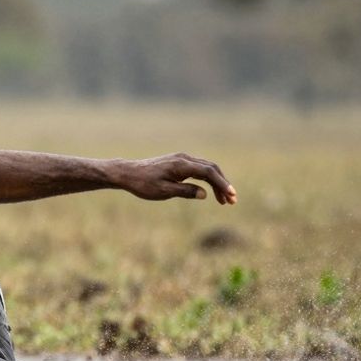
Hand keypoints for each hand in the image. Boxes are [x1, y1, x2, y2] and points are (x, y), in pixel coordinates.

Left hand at [117, 153, 237, 204]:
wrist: (128, 173)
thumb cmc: (143, 184)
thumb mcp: (163, 191)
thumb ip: (184, 192)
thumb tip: (204, 194)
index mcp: (181, 165)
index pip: (208, 172)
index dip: (221, 184)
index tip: (231, 195)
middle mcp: (184, 159)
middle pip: (211, 169)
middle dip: (223, 184)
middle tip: (232, 201)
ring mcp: (182, 159)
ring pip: (206, 169)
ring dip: (216, 183)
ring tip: (224, 200)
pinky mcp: (179, 163)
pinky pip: (198, 170)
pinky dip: (207, 180)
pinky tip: (210, 192)